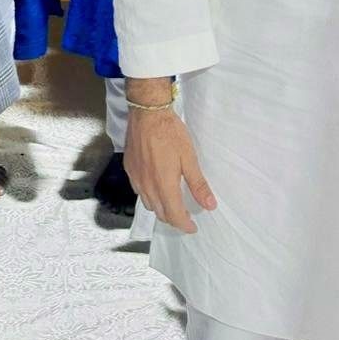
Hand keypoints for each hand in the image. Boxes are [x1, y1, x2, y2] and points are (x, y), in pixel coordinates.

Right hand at [124, 108, 216, 233]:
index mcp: (164, 186)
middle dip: (173, 218)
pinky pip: (138, 190)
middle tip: (185, 215)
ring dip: (160, 208)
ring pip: (148, 203)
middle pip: (160, 213)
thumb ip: (198, 184)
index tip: (193, 227)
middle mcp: (147, 186)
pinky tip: (155, 185)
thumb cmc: (170, 133)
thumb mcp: (189, 158)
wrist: (147, 112)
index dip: (184, 225)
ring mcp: (135, 177)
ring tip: (171, 202)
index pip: (174, 216)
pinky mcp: (129, 168)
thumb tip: (210, 205)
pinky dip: (148, 195)